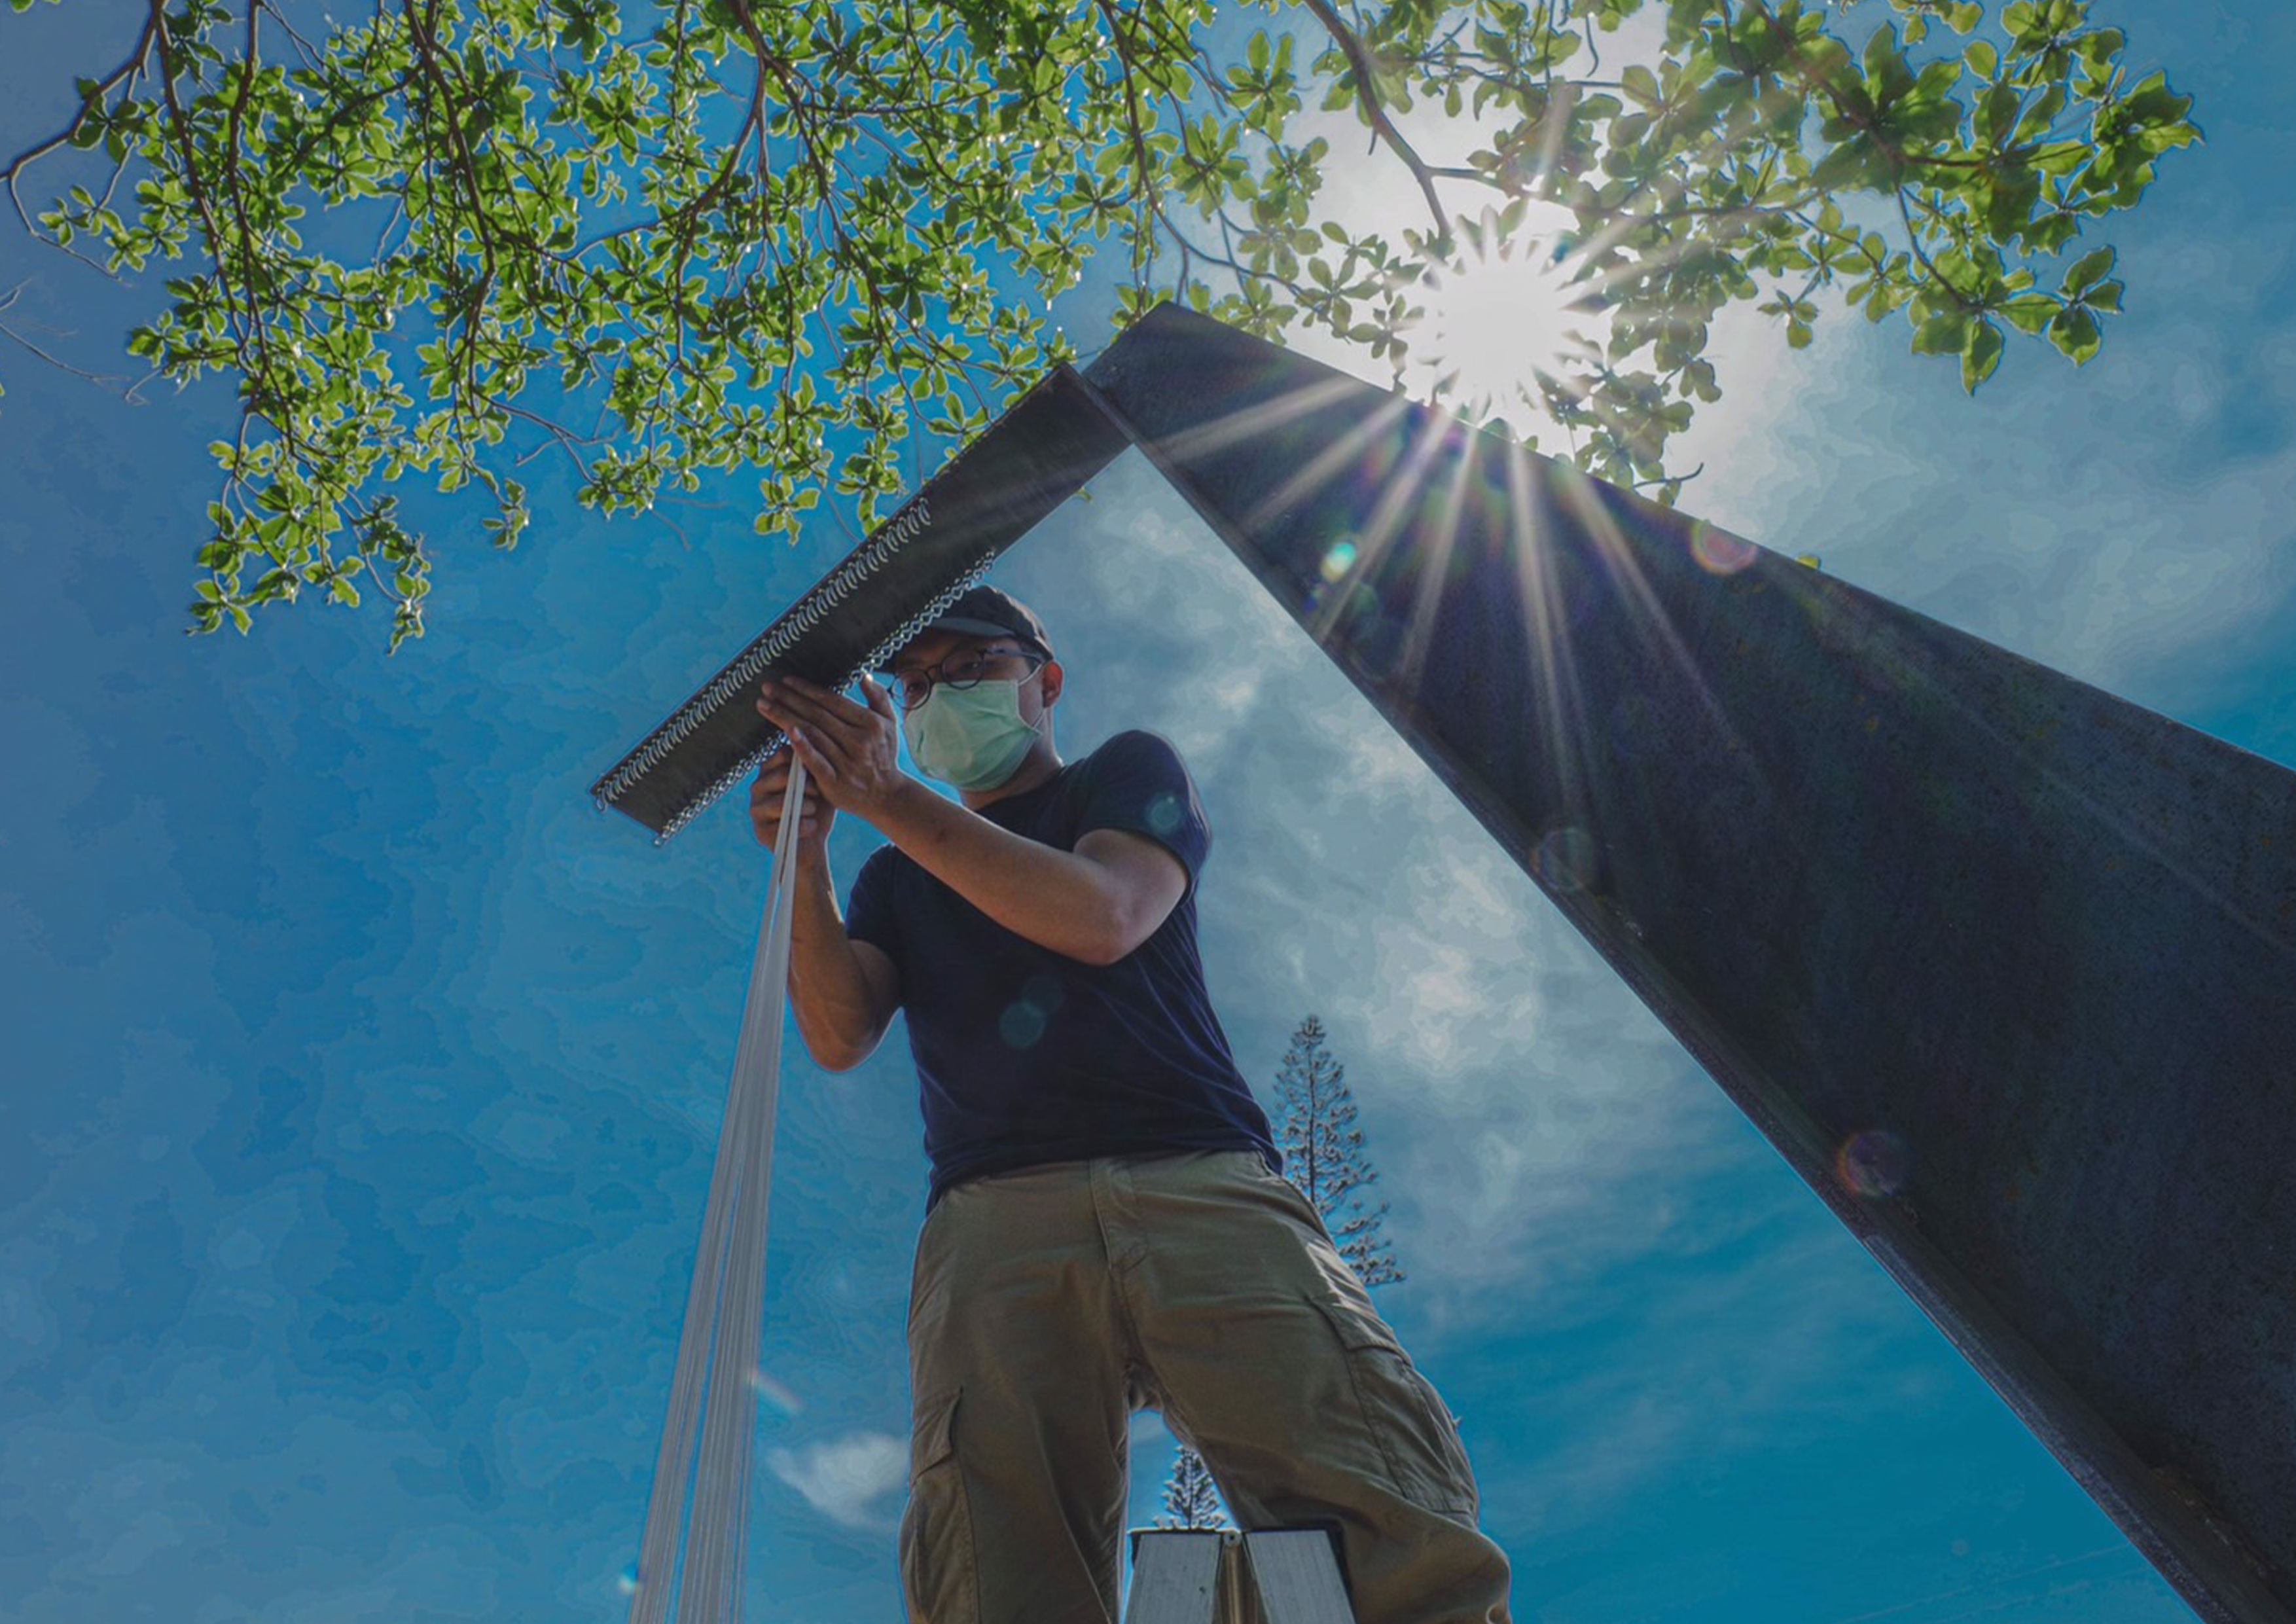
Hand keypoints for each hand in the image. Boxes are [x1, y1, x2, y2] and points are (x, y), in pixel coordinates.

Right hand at [749, 746, 832, 859]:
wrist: (815, 842)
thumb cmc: (819, 808)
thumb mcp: (821, 784)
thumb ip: (815, 765)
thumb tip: (816, 745)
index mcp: (770, 770)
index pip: (782, 753)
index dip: (804, 761)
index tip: (816, 773)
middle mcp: (758, 787)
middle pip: (782, 775)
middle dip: (807, 785)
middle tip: (818, 793)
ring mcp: (756, 809)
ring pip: (782, 801)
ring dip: (806, 806)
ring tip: (813, 810)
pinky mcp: (759, 831)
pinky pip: (783, 825)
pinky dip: (804, 826)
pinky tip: (811, 826)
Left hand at [754, 673, 909, 826]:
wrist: (886, 796)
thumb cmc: (883, 755)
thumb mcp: (889, 724)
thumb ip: (878, 697)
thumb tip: (863, 675)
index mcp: (871, 724)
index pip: (833, 701)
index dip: (807, 689)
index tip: (787, 680)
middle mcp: (859, 741)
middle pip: (817, 715)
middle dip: (789, 699)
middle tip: (767, 688)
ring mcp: (846, 762)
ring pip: (812, 734)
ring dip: (785, 717)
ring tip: (765, 705)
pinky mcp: (834, 782)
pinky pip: (814, 761)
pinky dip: (801, 746)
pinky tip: (786, 732)